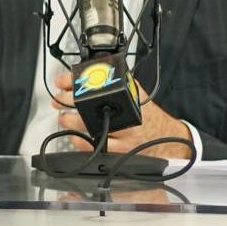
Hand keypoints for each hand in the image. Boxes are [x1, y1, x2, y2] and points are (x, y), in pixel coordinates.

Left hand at [52, 72, 193, 159]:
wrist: (167, 137)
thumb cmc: (149, 115)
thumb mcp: (136, 92)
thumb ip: (117, 83)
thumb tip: (88, 74)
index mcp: (129, 93)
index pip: (98, 81)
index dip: (75, 80)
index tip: (62, 80)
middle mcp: (126, 112)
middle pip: (89, 104)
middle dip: (67, 101)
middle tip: (59, 100)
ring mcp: (123, 132)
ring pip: (88, 126)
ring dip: (70, 122)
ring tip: (64, 118)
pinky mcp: (120, 150)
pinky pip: (93, 146)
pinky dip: (80, 141)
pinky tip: (76, 136)